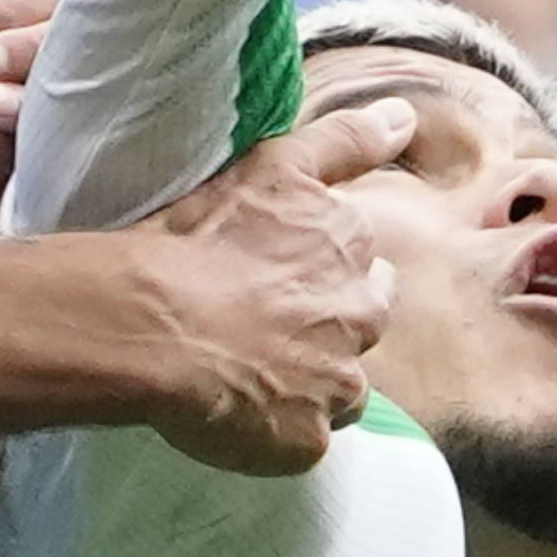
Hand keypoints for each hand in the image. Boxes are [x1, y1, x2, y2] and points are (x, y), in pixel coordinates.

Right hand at [133, 93, 411, 474]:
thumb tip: (406, 116)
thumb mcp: (274, 166)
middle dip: (327, 324)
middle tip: (263, 321)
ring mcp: (337, 384)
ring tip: (248, 370)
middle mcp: (358, 315)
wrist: (150, 321)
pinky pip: (303, 440)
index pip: (361, 264)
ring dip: (308, 381)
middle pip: (360, 323)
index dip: (320, 270)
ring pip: (340, 388)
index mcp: (348, 249)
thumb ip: (347, 140)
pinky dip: (277, 430)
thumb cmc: (198, 240)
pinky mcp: (307, 439)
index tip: (277, 274)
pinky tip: (236, 412)